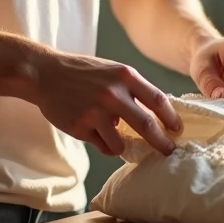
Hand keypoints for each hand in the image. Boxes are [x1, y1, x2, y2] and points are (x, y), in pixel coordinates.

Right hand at [31, 51, 180, 157]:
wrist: (45, 74)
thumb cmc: (82, 73)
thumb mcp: (112, 71)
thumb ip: (132, 89)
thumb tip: (157, 113)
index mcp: (125, 76)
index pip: (158, 100)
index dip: (171, 117)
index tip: (178, 129)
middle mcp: (113, 94)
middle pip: (147, 125)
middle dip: (161, 142)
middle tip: (169, 151)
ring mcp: (96, 112)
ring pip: (122, 143)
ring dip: (124, 146)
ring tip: (116, 137)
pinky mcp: (81, 127)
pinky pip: (103, 146)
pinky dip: (105, 145)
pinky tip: (96, 134)